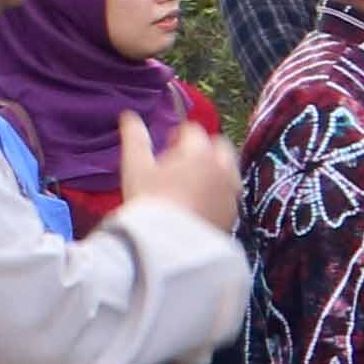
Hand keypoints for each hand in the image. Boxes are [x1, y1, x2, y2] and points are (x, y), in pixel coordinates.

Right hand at [124, 111, 235, 234]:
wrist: (166, 248)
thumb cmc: (148, 203)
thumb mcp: (135, 168)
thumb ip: (134, 139)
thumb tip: (129, 116)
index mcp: (201, 153)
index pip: (193, 130)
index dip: (178, 137)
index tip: (165, 150)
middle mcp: (223, 169)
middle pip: (218, 147)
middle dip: (202, 150)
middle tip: (178, 167)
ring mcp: (232, 192)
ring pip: (227, 170)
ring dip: (212, 171)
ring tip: (187, 187)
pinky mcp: (234, 214)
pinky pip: (229, 195)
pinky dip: (217, 193)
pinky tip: (197, 206)